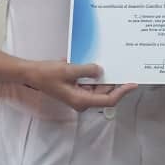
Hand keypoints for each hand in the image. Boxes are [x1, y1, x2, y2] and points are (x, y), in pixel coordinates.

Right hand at [23, 61, 138, 111]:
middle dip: (114, 82)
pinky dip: (95, 75)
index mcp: (81, 100)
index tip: (133, 84)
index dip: (122, 92)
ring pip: (99, 87)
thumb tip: (100, 70)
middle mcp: (82, 100)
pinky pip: (91, 83)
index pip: (108, 99)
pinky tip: (97, 64)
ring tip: (113, 63)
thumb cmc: (47, 74)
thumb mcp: (68, 69)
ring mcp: (79, 95)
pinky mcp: (76, 89)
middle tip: (125, 68)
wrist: (31, 74)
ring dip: (105, 77)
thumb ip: (86, 70)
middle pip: (105, 93)